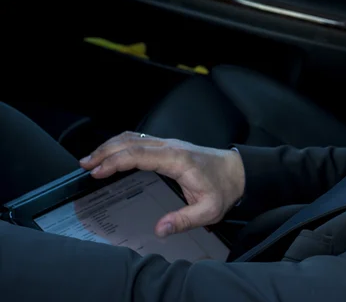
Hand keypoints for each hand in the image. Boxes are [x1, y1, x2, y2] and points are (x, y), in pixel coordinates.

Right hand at [79, 132, 244, 237]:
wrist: (238, 172)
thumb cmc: (224, 188)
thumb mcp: (209, 210)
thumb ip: (185, 220)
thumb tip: (161, 229)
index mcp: (177, 159)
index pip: (139, 155)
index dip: (115, 161)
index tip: (97, 171)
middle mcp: (170, 147)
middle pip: (131, 142)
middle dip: (105, 152)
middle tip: (85, 165)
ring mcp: (169, 144)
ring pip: (134, 138)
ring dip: (111, 146)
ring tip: (91, 159)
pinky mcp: (169, 147)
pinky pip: (141, 141)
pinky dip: (122, 145)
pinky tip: (112, 155)